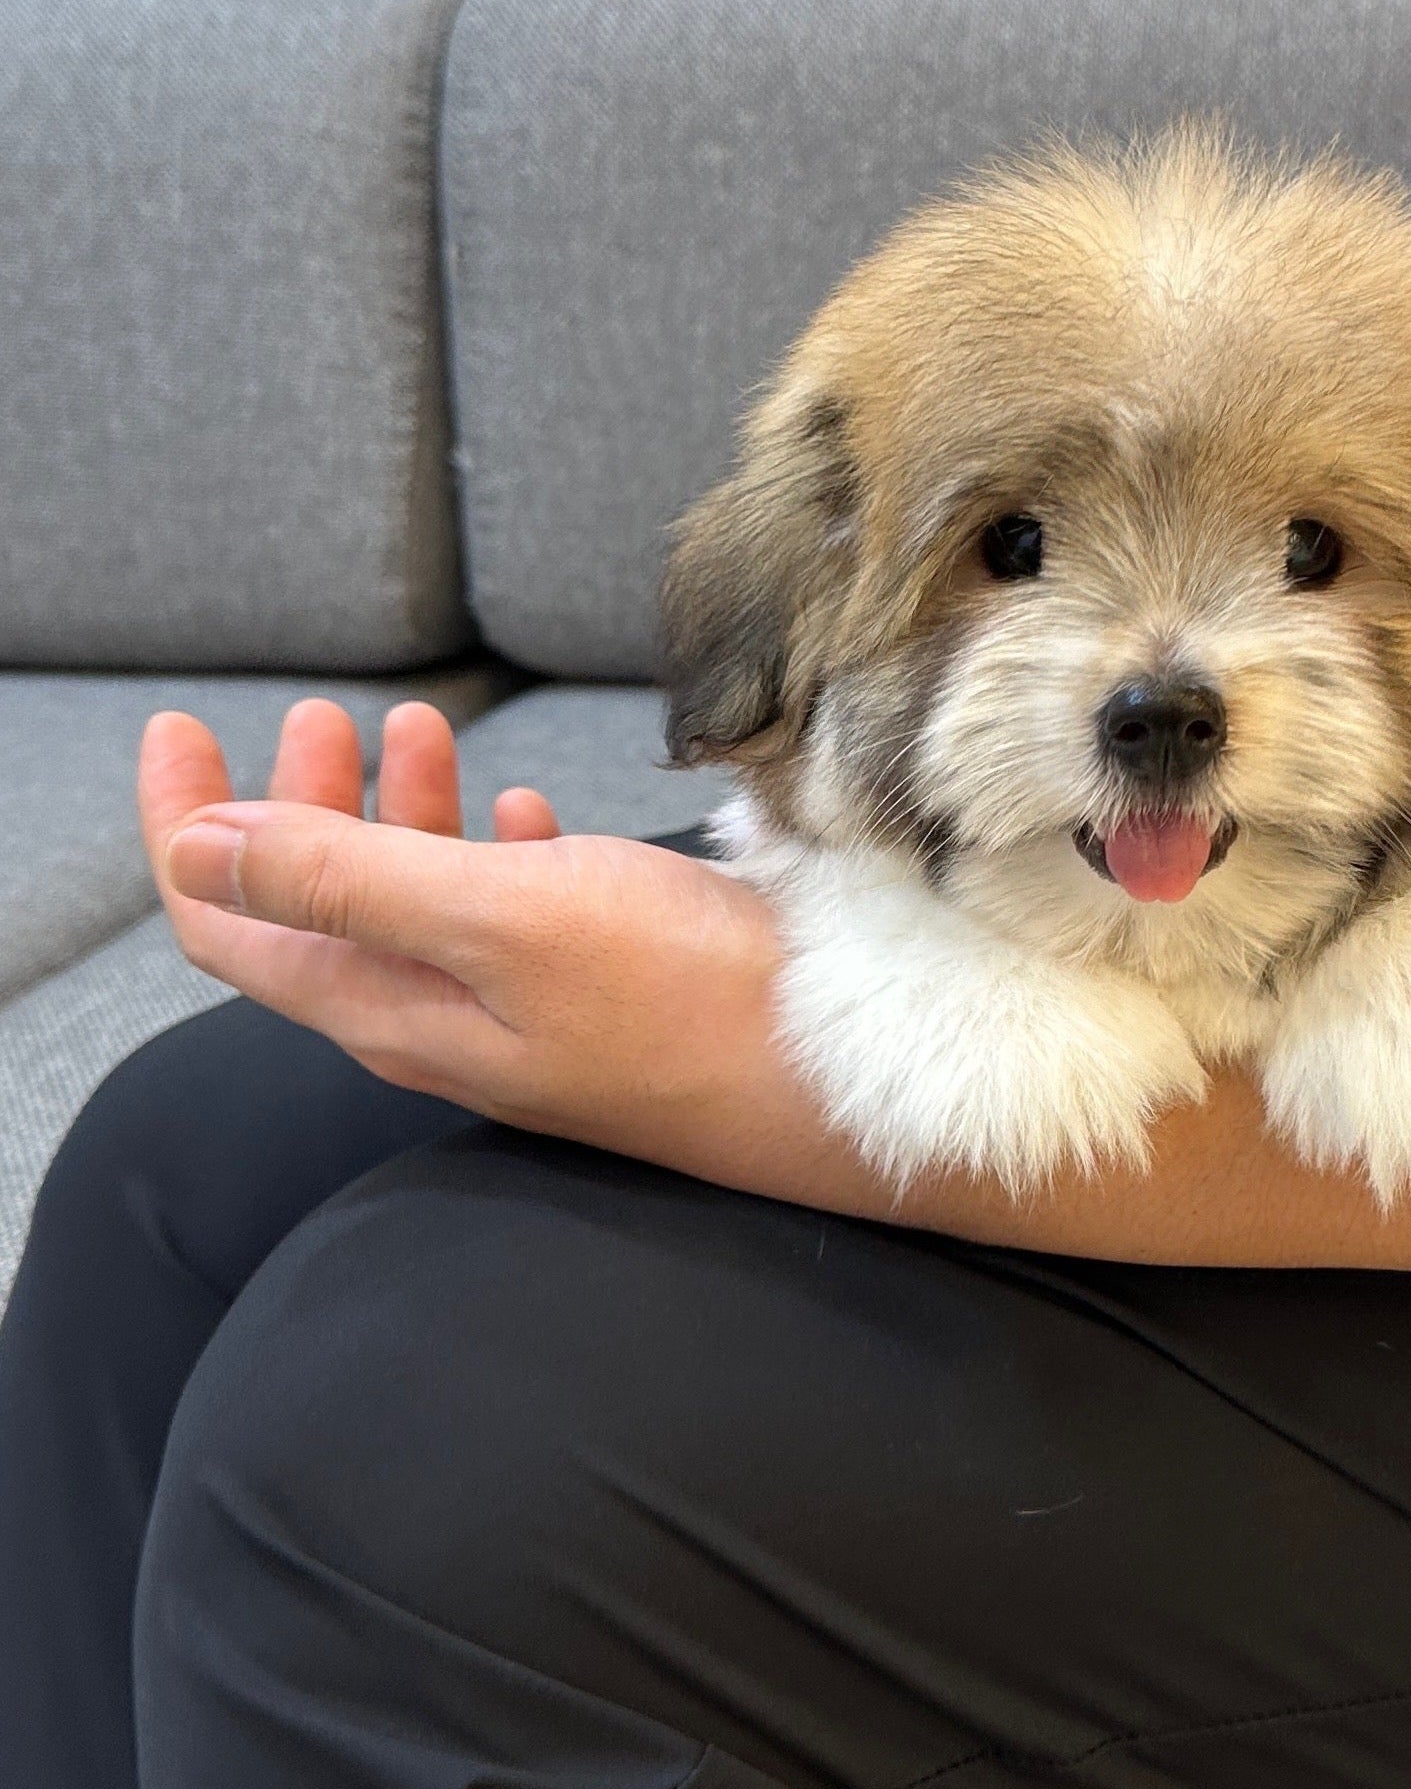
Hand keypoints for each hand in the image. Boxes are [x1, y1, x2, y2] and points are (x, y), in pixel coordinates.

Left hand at [137, 701, 848, 1194]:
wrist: (852, 1075)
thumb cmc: (688, 1000)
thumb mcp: (500, 915)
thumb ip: (347, 877)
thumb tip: (201, 846)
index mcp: (392, 1006)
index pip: (230, 923)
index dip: (186, 829)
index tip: (180, 731)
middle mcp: (442, 1019)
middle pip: (321, 908)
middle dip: (296, 803)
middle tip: (316, 713)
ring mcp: (522, 1013)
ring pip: (418, 905)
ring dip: (398, 811)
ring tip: (419, 728)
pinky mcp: (599, 997)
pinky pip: (510, 919)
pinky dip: (493, 849)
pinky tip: (524, 812)